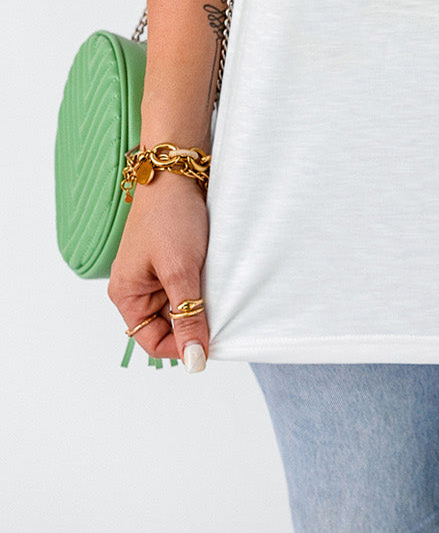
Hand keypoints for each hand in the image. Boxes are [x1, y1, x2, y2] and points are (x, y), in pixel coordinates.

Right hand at [107, 170, 209, 370]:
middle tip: (218, 310)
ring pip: (182, 305)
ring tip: (216, 286)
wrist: (178, 171)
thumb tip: (195, 360)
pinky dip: (205, 284)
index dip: (180, 346)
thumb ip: (188, 316)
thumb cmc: (169, 216)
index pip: (151, 341)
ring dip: (201, 301)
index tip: (209, 343)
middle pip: (168, 325)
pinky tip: (217, 274)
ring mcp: (156, 273)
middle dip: (193, 321)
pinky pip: (189, 285)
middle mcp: (138, 287)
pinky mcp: (174, 259)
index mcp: (126, 294)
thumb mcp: (180, 271)